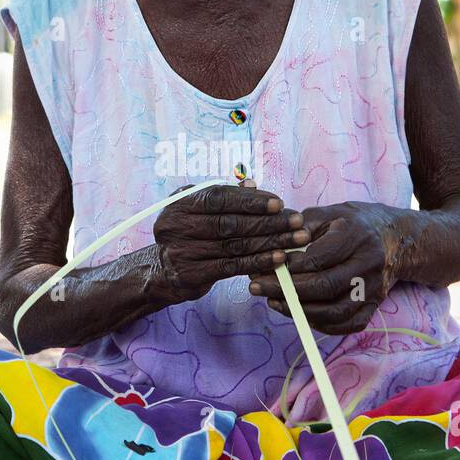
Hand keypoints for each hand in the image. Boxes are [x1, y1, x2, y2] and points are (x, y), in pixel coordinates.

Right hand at [154, 180, 310, 302]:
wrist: (163, 271)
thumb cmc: (189, 233)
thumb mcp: (198, 209)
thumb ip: (224, 197)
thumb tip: (252, 184)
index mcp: (179, 203)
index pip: (219, 198)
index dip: (250, 201)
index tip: (278, 203)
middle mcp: (176, 226)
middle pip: (230, 223)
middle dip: (268, 222)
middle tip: (296, 221)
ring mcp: (182, 252)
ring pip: (235, 245)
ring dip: (270, 241)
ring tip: (295, 239)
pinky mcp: (191, 274)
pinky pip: (232, 266)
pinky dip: (258, 261)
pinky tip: (279, 258)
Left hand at [247, 201, 412, 334]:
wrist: (395, 238)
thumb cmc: (353, 223)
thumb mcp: (329, 213)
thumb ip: (302, 225)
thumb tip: (275, 242)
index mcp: (356, 235)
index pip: (318, 258)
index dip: (288, 267)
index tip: (263, 267)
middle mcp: (369, 263)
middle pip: (325, 286)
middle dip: (287, 291)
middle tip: (258, 288)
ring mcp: (374, 287)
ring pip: (336, 311)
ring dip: (300, 311)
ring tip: (274, 302)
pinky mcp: (375, 305)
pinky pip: (348, 324)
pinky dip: (321, 325)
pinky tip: (299, 314)